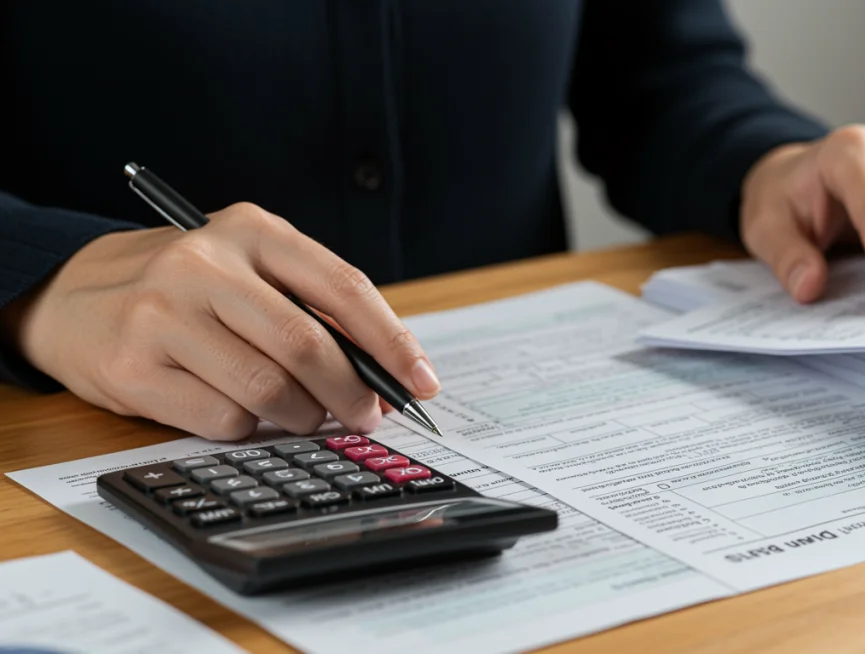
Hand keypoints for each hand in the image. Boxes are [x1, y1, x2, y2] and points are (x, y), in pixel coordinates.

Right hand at [5, 203, 439, 440]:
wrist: (72, 294)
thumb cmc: (187, 289)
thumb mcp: (248, 269)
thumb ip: (311, 306)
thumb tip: (385, 370)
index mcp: (250, 231)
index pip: (343, 287)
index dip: (392, 342)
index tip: (422, 383)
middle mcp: (204, 265)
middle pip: (307, 344)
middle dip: (352, 392)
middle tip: (368, 416)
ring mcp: (163, 315)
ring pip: (267, 388)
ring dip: (301, 415)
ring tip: (304, 415)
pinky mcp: (133, 367)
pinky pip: (222, 418)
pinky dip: (247, 426)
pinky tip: (238, 411)